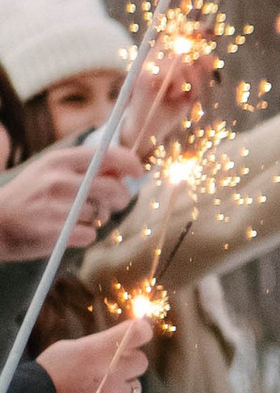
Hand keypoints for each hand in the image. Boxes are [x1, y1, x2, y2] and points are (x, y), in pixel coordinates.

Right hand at [0, 131, 144, 257]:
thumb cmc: (27, 197)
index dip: (130, 164)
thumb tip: (123, 171)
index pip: (108, 155)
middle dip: (120, 198)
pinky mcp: (57, 231)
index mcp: (59, 160)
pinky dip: (83, 236)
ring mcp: (58, 206)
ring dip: (94, 219)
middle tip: (114, 203)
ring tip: (70, 217)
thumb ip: (84, 168)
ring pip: (100, 214)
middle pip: (113, 189)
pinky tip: (64, 232)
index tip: (139, 172)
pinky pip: (90, 235)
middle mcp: (59, 180)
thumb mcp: (49, 171)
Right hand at [33, 315, 152, 392]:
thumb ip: (99, 345)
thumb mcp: (68, 349)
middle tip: (107, 370)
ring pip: (132, 388)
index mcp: (99, 350)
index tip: (139, 332)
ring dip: (120, 389)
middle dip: (127, 365)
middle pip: (139, 362)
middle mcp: (112, 373)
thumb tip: (124, 338)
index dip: (140, 332)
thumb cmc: (48, 376)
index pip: (138, 333)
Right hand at [127, 38, 215, 150]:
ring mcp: (145, 64)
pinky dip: (179, 86)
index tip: (210, 32)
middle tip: (195, 86)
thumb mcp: (191, 88)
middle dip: (198, 65)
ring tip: (182, 94)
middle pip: (183, 44)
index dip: (195, 29)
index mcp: (163, 55)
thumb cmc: (170, 108)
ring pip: (180, 60)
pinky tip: (173, 96)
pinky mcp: (142, 77)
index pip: (178, 32)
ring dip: (190, 80)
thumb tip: (211, 57)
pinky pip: (170, 73)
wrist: (148, 130)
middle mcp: (153, 56)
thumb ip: (200, 72)